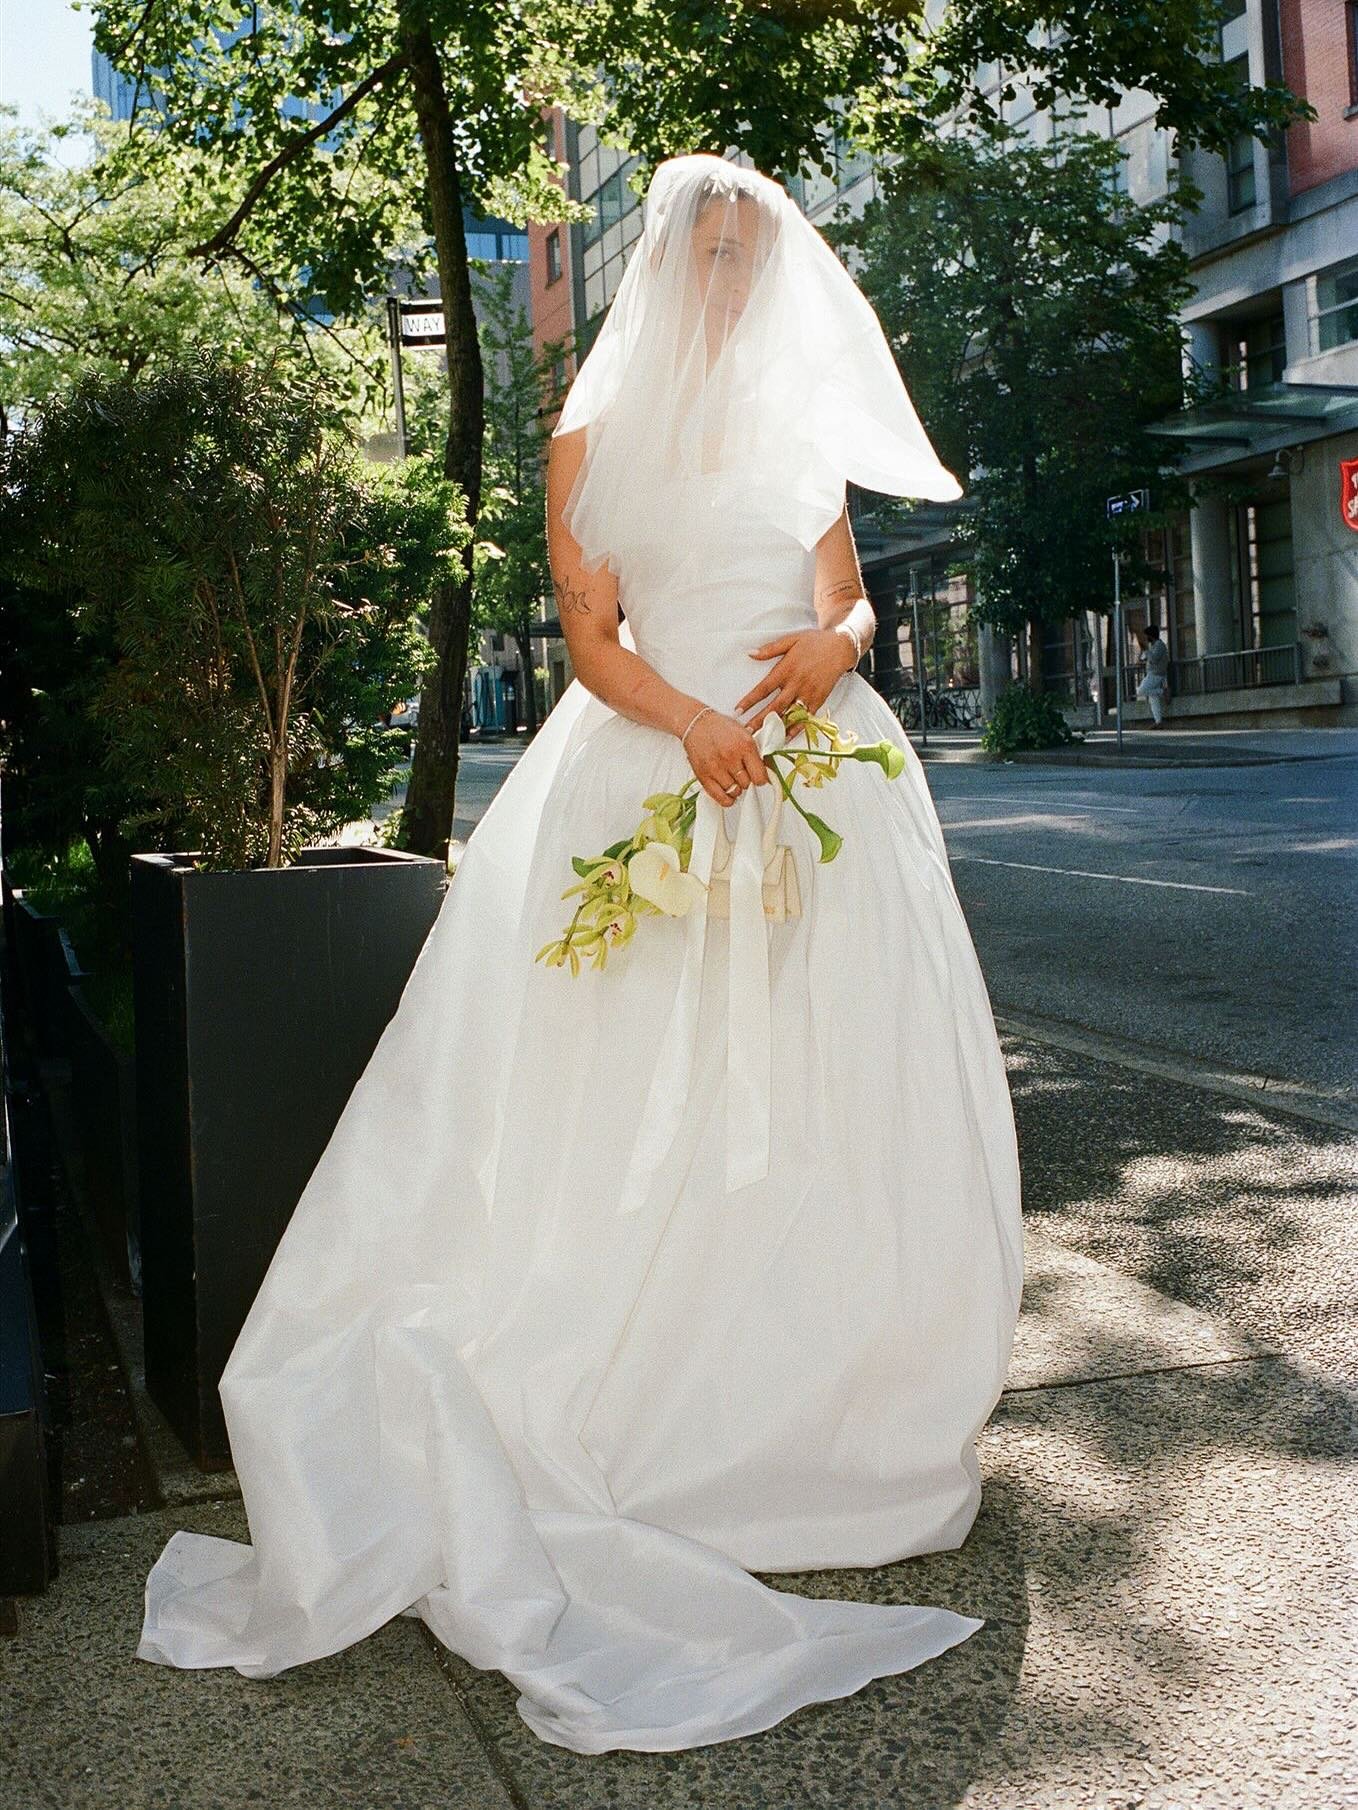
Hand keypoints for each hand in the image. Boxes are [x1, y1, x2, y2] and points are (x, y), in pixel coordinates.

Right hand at [683, 709, 772, 808]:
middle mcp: (731, 757)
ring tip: (733, 779)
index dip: (761, 779)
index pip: (760, 776)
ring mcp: (716, 767)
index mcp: (745, 746)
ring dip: (736, 788)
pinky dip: (726, 799)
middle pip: (747, 784)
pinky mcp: (703, 775)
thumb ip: (755, 753)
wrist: (696, 723)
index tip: (758, 778)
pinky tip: (728, 792)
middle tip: (742, 773)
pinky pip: (720, 797)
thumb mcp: (744, 734)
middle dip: (746, 780)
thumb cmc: (720, 728)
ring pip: (734, 791)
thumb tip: (766, 772)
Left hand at [735, 628, 856, 733]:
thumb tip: (749, 653)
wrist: (841, 647)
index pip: (764, 688)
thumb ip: (770, 649)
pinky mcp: (819, 700)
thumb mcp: (791, 640)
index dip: (750, 700)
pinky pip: (806, 718)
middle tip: (745, 732)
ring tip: (762, 739)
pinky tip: (785, 738)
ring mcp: (808, 694)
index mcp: (787, 669)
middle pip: (775, 706)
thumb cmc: (814, 642)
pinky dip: (795, 729)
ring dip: (775, 728)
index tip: (737, 710)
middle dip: (759, 720)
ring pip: (789, 715)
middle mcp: (796, 684)